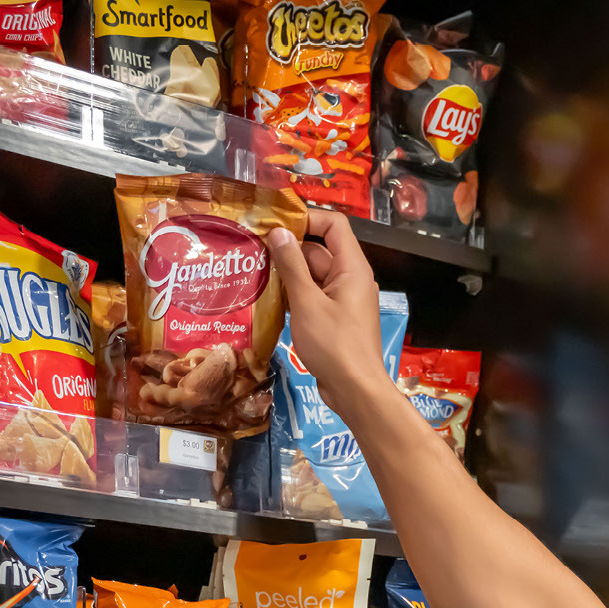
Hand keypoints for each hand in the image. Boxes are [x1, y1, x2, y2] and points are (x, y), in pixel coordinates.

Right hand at [264, 209, 383, 404]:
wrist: (355, 390)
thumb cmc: (334, 344)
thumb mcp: (307, 302)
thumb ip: (292, 266)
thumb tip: (279, 232)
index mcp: (351, 267)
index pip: (334, 225)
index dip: (308, 218)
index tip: (277, 223)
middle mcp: (350, 279)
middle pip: (318, 251)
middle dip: (288, 250)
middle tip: (253, 251)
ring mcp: (343, 300)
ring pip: (313, 276)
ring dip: (287, 275)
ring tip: (253, 273)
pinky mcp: (334, 319)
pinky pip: (313, 297)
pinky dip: (294, 296)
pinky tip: (267, 300)